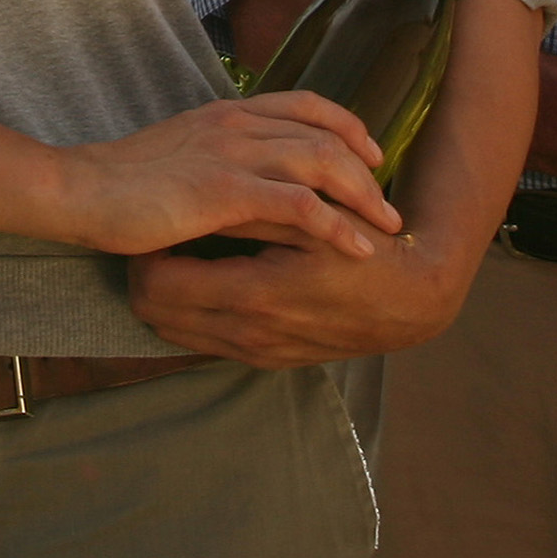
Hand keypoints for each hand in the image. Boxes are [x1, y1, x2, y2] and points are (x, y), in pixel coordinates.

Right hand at [51, 93, 402, 260]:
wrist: (79, 189)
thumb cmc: (122, 182)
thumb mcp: (181, 155)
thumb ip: (219, 155)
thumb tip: (251, 180)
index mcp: (227, 113)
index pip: (306, 105)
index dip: (346, 126)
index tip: (371, 154)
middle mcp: (237, 124)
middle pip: (325, 133)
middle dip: (367, 167)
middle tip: (391, 202)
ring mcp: (232, 153)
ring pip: (322, 162)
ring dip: (363, 195)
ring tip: (388, 227)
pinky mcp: (224, 190)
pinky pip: (298, 203)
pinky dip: (335, 225)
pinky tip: (356, 247)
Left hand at [123, 228, 468, 365]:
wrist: (412, 304)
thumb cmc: (368, 253)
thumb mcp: (311, 221)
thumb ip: (250, 209)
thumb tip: (192, 197)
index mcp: (254, 294)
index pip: (158, 283)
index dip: (145, 250)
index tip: (155, 220)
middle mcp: (246, 333)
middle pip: (153, 312)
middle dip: (144, 273)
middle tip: (156, 234)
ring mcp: (254, 352)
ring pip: (172, 331)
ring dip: (164, 295)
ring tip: (178, 252)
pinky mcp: (264, 360)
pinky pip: (201, 343)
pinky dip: (190, 313)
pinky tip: (206, 277)